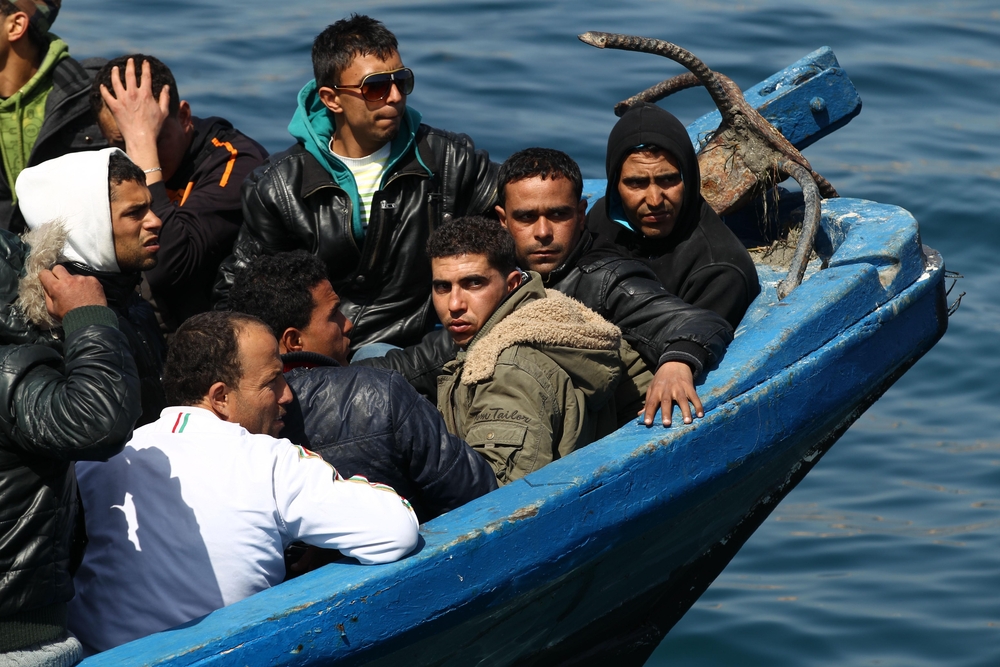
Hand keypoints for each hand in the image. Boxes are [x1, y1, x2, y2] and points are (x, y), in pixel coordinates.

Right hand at [39, 265, 106, 321]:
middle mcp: (69, 279)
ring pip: (74, 275)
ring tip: (79, 293)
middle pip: (59, 268)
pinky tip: (88, 294)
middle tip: (62, 283)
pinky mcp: (93, 280)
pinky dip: (86, 285)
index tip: (48, 281)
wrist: (91, 321)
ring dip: (74, 282)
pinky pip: (87, 279)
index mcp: (56, 287)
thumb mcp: (52, 310)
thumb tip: (47, 286)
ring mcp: (82, 279)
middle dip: (58, 274)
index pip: (44, 273)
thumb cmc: (69, 317)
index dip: (45, 277)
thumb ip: (48, 296)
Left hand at [100, 58, 169, 181]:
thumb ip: (164, 98)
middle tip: (129, 61)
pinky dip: (104, 90)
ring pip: (116, 82)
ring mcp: (122, 100)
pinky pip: (106, 95)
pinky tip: (102, 85)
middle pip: (130, 75)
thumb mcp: (164, 112)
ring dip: (115, 73)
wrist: (141, 138)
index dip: (145, 67)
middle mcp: (133, 94)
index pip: (145, 76)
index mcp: (146, 94)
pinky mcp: (114, 107)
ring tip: (114, 68)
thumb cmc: (154, 127)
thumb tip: (166, 87)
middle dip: (130, 65)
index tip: (144, 61)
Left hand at [639, 360, 703, 426]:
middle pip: (666, 402)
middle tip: (666, 424)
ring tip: (687, 422)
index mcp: (656, 390)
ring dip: (685, 411)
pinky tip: (700, 415)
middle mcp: (667, 389)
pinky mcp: (689, 387)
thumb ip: (648, 401)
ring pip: (682, 400)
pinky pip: (694, 397)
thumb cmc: (661, 379)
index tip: (647, 423)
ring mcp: (679, 388)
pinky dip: (698, 405)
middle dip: (666, 413)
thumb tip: (639, 414)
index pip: (651, 403)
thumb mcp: (652, 387)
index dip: (648, 413)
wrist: (674, 362)